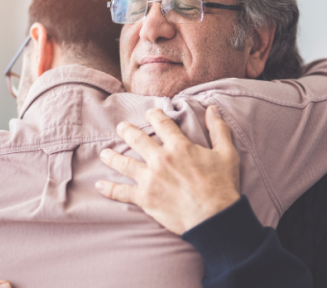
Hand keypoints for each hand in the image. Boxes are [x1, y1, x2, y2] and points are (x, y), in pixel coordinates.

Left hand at [96, 105, 240, 234]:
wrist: (215, 218)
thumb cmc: (222, 186)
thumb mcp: (227, 153)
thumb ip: (219, 129)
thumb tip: (213, 109)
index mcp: (179, 146)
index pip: (161, 123)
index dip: (154, 115)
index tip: (150, 113)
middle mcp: (160, 159)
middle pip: (137, 139)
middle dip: (127, 131)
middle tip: (121, 127)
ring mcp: (150, 179)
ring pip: (124, 163)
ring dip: (112, 156)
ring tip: (105, 153)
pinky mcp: (145, 198)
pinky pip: (122, 192)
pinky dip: (109, 189)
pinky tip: (100, 185)